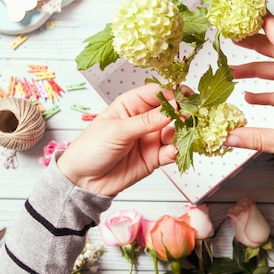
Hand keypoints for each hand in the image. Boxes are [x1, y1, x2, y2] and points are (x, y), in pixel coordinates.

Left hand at [57, 83, 177, 195]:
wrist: (83, 180)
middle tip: (190, 117)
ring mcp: (150, 139)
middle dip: (183, 113)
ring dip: (182, 133)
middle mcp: (144, 120)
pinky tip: (173, 152)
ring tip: (183, 136)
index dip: (172, 94)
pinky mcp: (154, 158)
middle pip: (170, 112)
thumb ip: (146, 121)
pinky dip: (176, 151)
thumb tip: (171, 110)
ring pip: (174, 132)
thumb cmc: (91, 148)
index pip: (156, 93)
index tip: (184, 98)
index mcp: (131, 105)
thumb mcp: (117, 131)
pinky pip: (171, 152)